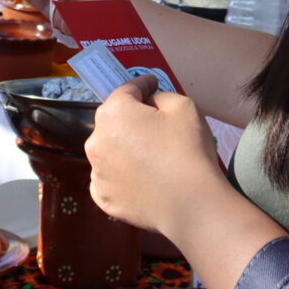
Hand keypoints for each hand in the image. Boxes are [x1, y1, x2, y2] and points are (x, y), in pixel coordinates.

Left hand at [85, 74, 221, 238]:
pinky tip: (139, 178)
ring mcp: (97, 172)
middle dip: (130, 118)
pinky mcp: (103, 198)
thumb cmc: (188, 150)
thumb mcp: (183, 106)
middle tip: (154, 123)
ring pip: (109, 150)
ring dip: (123, 147)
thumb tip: (150, 104)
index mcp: (113, 113)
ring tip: (148, 155)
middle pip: (114, 121)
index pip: (126, 90)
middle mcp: (96, 140)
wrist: (192, 205)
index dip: (142, 85)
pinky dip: (120, 175)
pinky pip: (109, 178)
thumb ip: (161, 96)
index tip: (151, 84)